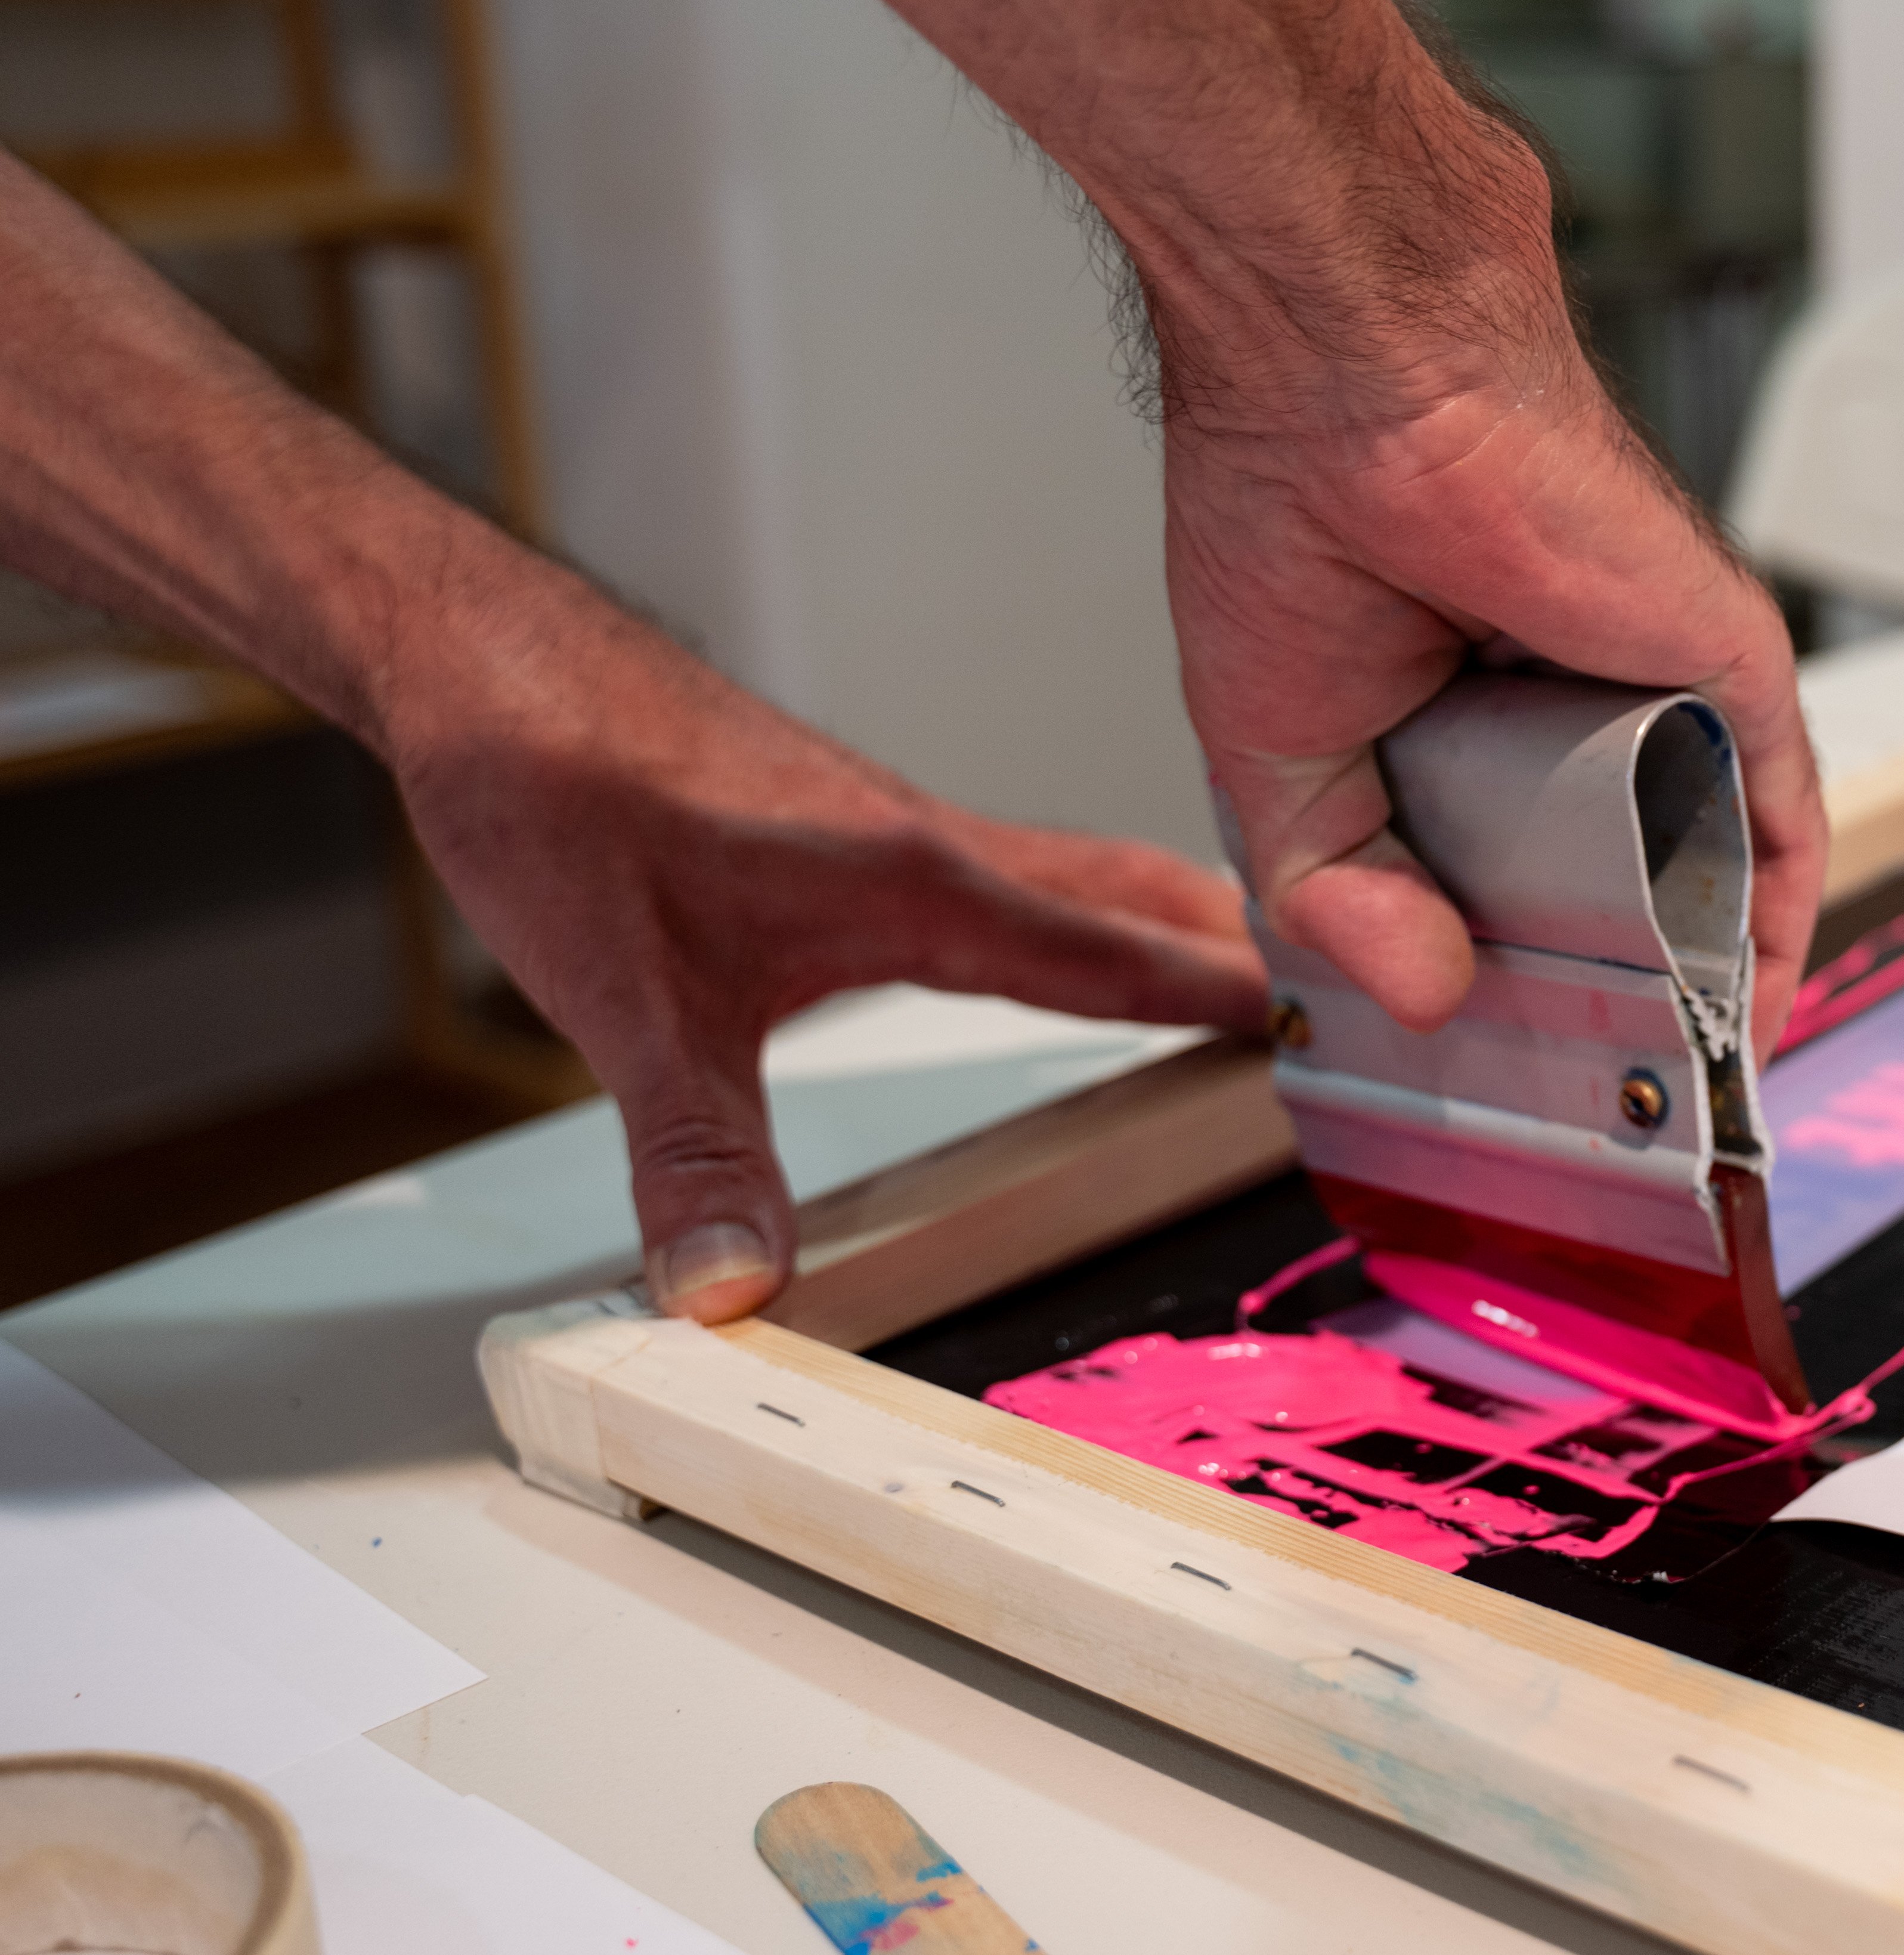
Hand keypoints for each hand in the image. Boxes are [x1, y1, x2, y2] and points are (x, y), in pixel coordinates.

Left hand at [381, 570, 1267, 1320]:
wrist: (487, 663)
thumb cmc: (559, 790)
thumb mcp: (624, 1002)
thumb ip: (693, 1154)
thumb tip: (732, 1291)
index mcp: (919, 882)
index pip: (1116, 953)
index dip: (1228, 999)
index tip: (1347, 1027)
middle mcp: (934, 845)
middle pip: (1137, 900)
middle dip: (1247, 950)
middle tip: (1366, 990)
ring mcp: (902, 831)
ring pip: (1086, 878)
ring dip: (1175, 922)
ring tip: (1259, 970)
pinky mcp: (857, 830)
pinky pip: (1021, 875)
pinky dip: (1091, 909)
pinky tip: (1071, 940)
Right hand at [1159, 280, 1825, 1061]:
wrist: (1350, 383)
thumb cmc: (1290, 508)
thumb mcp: (1277, 756)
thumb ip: (1340, 890)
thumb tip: (1422, 996)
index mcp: (1458, 723)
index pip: (1503, 881)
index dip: (1507, 984)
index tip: (1506, 1085)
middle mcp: (1565, 711)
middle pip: (1612, 884)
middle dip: (1606, 1000)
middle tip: (1590, 1110)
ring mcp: (1651, 692)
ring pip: (1699, 866)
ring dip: (1693, 981)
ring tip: (1668, 1091)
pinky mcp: (1723, 671)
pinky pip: (1774, 826)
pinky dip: (1768, 929)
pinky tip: (1745, 1017)